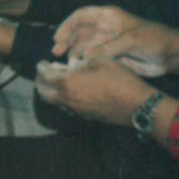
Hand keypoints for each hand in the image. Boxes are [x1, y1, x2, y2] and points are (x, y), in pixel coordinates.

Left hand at [34, 56, 155, 127]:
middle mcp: (69, 100)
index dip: (41, 68)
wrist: (138, 106)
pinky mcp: (86, 117)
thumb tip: (75, 64)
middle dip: (40, 82)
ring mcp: (77, 111)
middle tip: (44, 73)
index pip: (45, 76)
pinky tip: (73, 91)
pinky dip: (64, 99)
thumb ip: (83, 62)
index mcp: (69, 84)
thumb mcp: (101, 61)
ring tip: (58, 81)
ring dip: (51, 92)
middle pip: (44, 94)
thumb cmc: (121, 80)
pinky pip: (67, 108)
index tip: (42, 63)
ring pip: (55, 103)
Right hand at [52, 6, 171, 76]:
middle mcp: (104, 28)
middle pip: (78, 31)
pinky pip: (92, 58)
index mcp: (108, 16)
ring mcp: (106, 42)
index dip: (67, 25)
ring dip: (73, 52)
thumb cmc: (153, 39)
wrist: (170, 54)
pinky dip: (83, 62)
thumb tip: (85, 56)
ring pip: (83, 45)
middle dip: (66, 40)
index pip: (81, 16)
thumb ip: (107, 48)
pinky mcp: (110, 56)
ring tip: (65, 62)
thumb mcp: (131, 40)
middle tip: (56, 52)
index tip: (59, 37)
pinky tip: (76, 68)